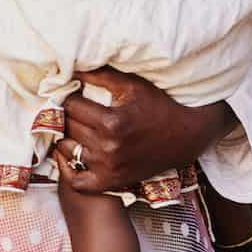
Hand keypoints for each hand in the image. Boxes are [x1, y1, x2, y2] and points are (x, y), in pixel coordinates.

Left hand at [52, 67, 236, 192]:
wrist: (186, 136)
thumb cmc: (158, 105)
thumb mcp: (131, 85)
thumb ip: (100, 75)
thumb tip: (72, 69)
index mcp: (112, 122)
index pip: (71, 106)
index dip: (69, 96)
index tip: (73, 93)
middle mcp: (108, 147)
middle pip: (68, 127)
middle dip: (67, 114)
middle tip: (71, 108)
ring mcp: (109, 168)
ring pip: (67, 151)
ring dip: (66, 137)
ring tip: (72, 127)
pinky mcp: (113, 181)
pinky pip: (78, 182)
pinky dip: (69, 170)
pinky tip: (71, 155)